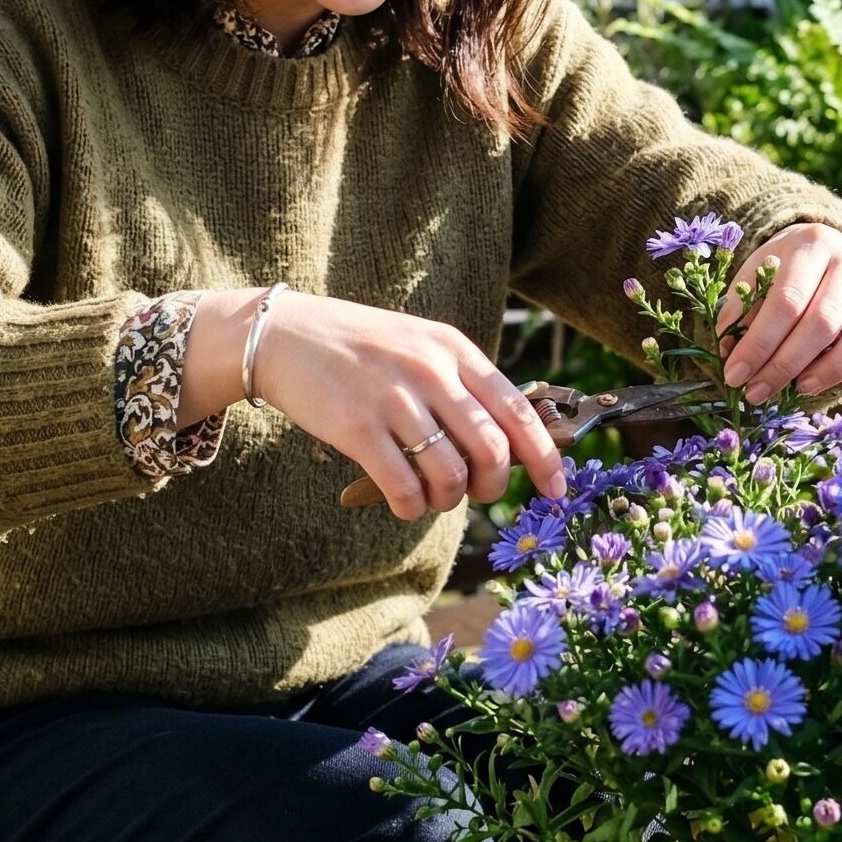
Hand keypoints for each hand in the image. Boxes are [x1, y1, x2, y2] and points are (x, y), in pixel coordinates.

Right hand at [188, 289, 567, 520]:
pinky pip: (404, 487)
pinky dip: (412, 507)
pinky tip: (404, 502)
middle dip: (492, 486)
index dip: (544, 458)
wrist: (285, 335)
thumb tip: (508, 442)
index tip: (556, 490)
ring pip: (451, 474)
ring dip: (448, 500)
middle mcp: (432, 372)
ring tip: (432, 495)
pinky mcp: (358, 428)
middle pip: (492, 450)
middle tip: (476, 493)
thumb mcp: (421, 346)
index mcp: (455, 350)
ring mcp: (395, 400)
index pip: (518, 411)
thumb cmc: (360, 348)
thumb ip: (463, 384)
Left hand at [713, 224, 841, 403]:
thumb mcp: (757, 277)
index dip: (758, 344)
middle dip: (785, 365)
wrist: (827, 252)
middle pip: (823, 321)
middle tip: (758, 392)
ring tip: (801, 387)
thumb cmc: (784, 272)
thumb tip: (729, 350)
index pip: (785, 302)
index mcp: (811, 243)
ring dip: (833, 368)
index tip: (735, 376)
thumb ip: (742, 309)